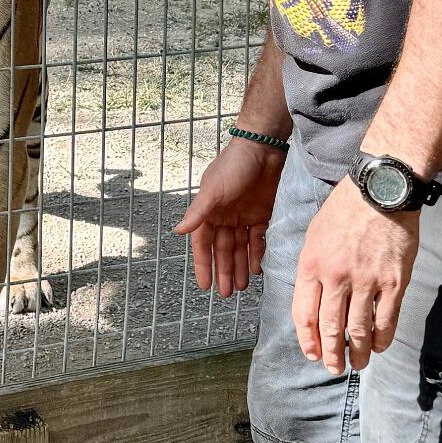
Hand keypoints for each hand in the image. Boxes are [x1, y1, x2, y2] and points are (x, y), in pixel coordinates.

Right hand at [174, 138, 286, 297]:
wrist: (262, 148)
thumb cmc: (233, 165)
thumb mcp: (213, 190)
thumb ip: (198, 212)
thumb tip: (179, 231)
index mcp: (209, 211)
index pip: (203, 244)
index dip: (203, 264)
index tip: (205, 286)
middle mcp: (224, 215)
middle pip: (222, 249)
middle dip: (224, 270)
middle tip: (227, 294)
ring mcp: (243, 215)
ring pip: (240, 247)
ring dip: (240, 266)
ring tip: (241, 287)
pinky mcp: (261, 213)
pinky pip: (257, 238)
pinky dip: (257, 253)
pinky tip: (258, 268)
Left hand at [293, 177, 419, 373]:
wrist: (380, 191)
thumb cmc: (344, 209)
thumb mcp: (314, 234)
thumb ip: (311, 267)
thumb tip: (311, 298)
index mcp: (311, 264)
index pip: (303, 313)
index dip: (307, 339)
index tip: (312, 353)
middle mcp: (335, 277)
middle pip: (330, 327)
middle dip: (331, 354)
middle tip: (334, 368)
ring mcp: (366, 281)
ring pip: (357, 330)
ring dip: (356, 353)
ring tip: (357, 364)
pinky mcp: (393, 282)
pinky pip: (386, 320)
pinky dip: (381, 338)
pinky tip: (377, 347)